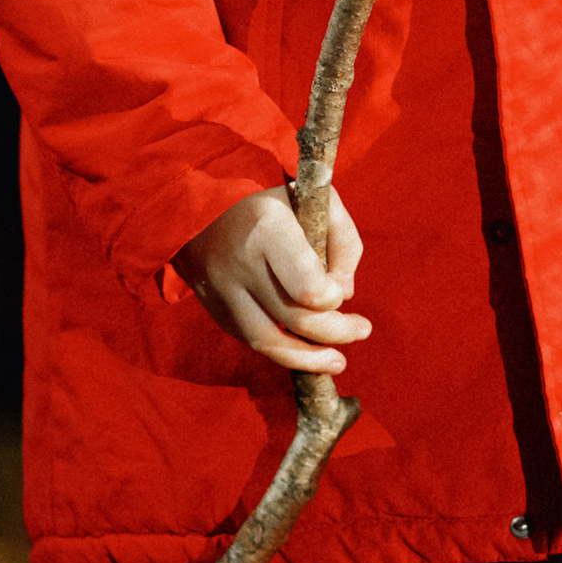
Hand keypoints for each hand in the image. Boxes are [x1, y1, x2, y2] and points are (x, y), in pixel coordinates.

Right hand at [174, 186, 367, 370]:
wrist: (199, 207)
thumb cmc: (273, 205)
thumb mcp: (314, 201)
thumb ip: (343, 241)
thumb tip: (345, 295)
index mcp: (268, 227)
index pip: (307, 286)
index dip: (332, 298)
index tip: (339, 291)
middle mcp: (241, 262)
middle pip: (295, 318)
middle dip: (337, 332)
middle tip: (362, 329)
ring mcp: (222, 289)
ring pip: (268, 343)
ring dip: (309, 359)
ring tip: (337, 361)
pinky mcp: (214, 308)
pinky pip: (251, 340)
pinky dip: (283, 350)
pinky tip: (306, 350)